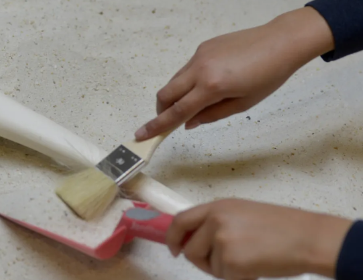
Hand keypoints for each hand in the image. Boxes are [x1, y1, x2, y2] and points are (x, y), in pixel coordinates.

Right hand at [135, 7, 333, 140]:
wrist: (281, 41)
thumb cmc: (269, 77)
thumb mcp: (243, 104)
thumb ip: (211, 115)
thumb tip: (188, 122)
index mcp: (211, 87)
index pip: (177, 111)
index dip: (157, 125)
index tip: (140, 135)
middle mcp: (199, 69)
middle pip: (165, 94)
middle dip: (161, 111)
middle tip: (168, 121)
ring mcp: (199, 55)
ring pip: (174, 80)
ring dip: (175, 96)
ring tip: (196, 103)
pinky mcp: (203, 47)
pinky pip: (187, 69)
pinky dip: (188, 81)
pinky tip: (209, 83)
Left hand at [167, 199, 350, 278]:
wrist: (308, 238)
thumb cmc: (283, 228)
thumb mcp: (243, 213)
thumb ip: (217, 222)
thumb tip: (196, 239)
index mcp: (217, 206)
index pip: (181, 220)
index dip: (172, 237)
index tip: (174, 249)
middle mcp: (215, 220)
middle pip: (190, 249)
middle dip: (201, 261)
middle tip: (223, 265)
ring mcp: (222, 240)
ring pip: (209, 266)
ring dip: (225, 270)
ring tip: (251, 259)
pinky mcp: (231, 261)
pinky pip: (225, 277)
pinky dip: (239, 278)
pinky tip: (257, 267)